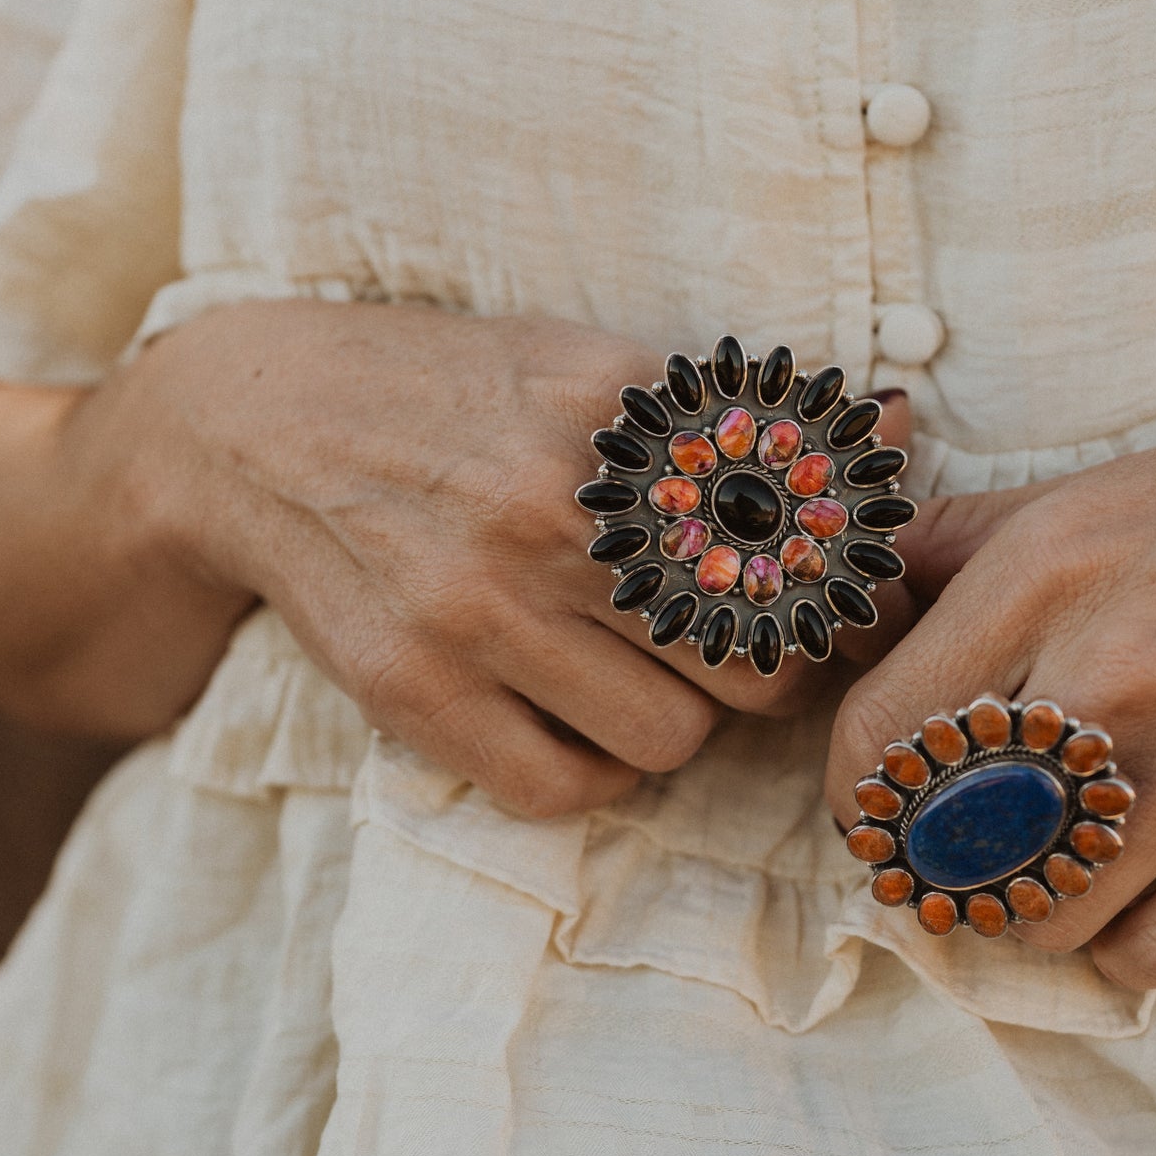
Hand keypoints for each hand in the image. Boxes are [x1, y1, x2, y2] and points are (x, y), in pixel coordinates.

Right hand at [144, 303, 905, 816]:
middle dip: (765, 670)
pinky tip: (577, 719)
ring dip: (677, 723)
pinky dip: (593, 773)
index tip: (833, 607)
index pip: (800, 544)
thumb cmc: (457, 396)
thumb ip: (742, 409)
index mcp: (614, 416)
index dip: (838, 596)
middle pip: (755, 662)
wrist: (259, 426)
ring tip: (640, 674)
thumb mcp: (592, 365)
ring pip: (670, 739)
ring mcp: (473, 609)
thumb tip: (897, 426)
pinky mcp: (410, 689)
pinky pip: (564, 790)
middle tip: (734, 649)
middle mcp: (549, 513)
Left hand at [827, 362, 1155, 987]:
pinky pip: (1152, 958)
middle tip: (959, 842)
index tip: (874, 802)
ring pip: (1041, 920)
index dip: (856, 794)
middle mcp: (1118, 669)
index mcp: (1046, 573)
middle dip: (934, 859)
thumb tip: (854, 618)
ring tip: (1064, 857)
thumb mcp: (1085, 494)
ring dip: (1033, 906)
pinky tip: (1142, 887)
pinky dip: (1127, 944)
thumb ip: (952, 555)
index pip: (876, 742)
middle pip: (943, 847)